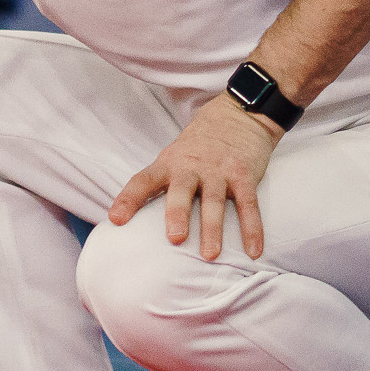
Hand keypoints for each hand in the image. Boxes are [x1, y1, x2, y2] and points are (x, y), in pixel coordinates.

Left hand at [107, 95, 280, 261]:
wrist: (238, 115)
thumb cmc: (199, 145)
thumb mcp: (174, 156)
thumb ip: (161, 181)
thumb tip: (137, 217)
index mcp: (168, 163)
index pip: (143, 181)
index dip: (128, 199)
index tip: (115, 219)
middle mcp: (191, 167)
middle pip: (181, 192)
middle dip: (177, 215)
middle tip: (175, 239)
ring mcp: (219, 171)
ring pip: (214, 202)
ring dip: (213, 230)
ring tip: (210, 255)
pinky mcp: (244, 175)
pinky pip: (248, 205)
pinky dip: (252, 229)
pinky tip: (253, 251)